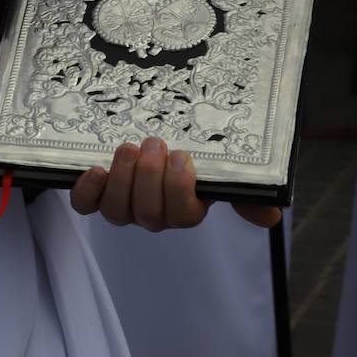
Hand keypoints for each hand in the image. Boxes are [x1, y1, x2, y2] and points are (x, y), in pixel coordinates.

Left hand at [71, 138, 282, 230]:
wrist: (158, 140)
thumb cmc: (193, 158)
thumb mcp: (223, 170)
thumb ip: (246, 192)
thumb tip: (270, 215)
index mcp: (185, 210)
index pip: (183, 216)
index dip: (179, 189)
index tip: (182, 157)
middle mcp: (153, 215)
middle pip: (149, 215)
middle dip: (149, 178)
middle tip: (153, 144)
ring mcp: (124, 206)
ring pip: (118, 212)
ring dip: (122, 180)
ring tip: (127, 149)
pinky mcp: (96, 195)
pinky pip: (85, 206)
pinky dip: (86, 191)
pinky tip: (95, 170)